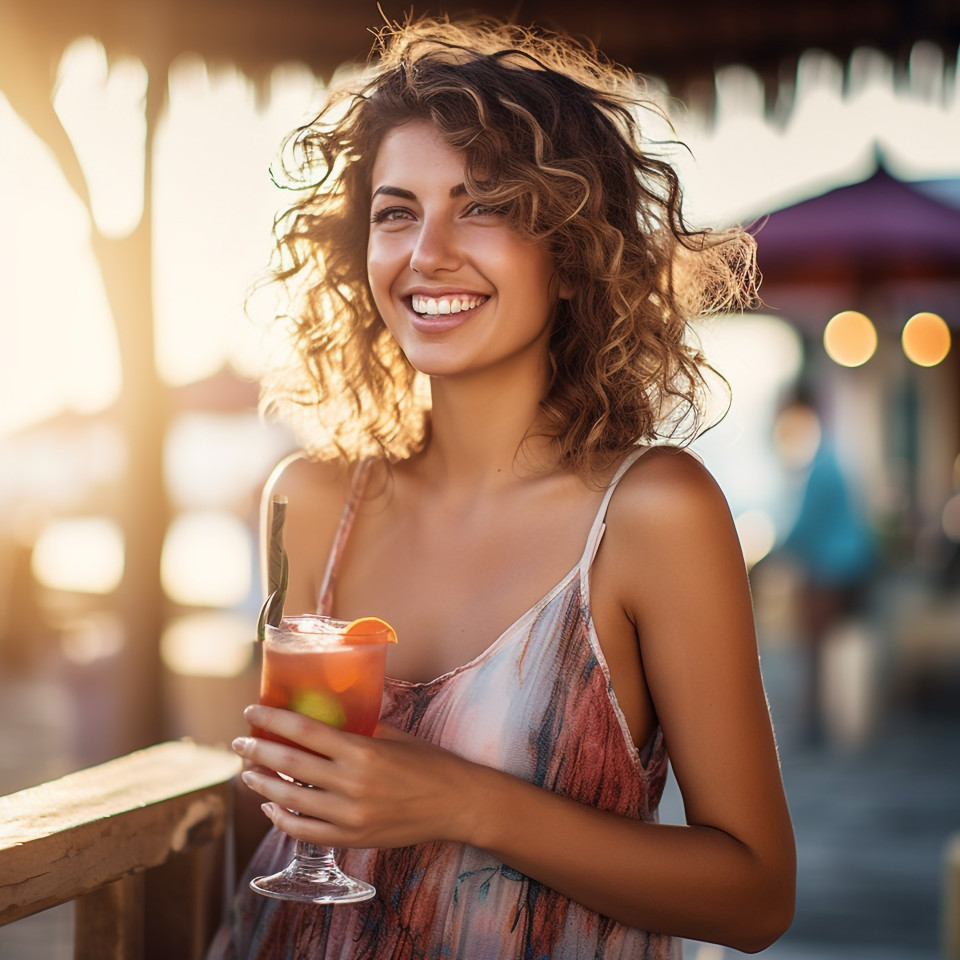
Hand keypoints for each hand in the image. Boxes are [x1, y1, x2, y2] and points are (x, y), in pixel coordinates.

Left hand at [233, 704, 478, 848]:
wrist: (457, 804)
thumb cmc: (429, 764)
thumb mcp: (395, 735)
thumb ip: (360, 727)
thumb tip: (329, 715)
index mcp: (363, 750)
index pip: (305, 730)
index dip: (273, 720)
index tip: (252, 711)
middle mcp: (352, 783)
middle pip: (290, 765)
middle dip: (258, 751)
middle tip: (239, 743)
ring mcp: (350, 815)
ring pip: (291, 800)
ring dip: (263, 785)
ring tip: (247, 774)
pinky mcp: (353, 837)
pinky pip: (304, 830)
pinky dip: (282, 818)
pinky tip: (272, 806)